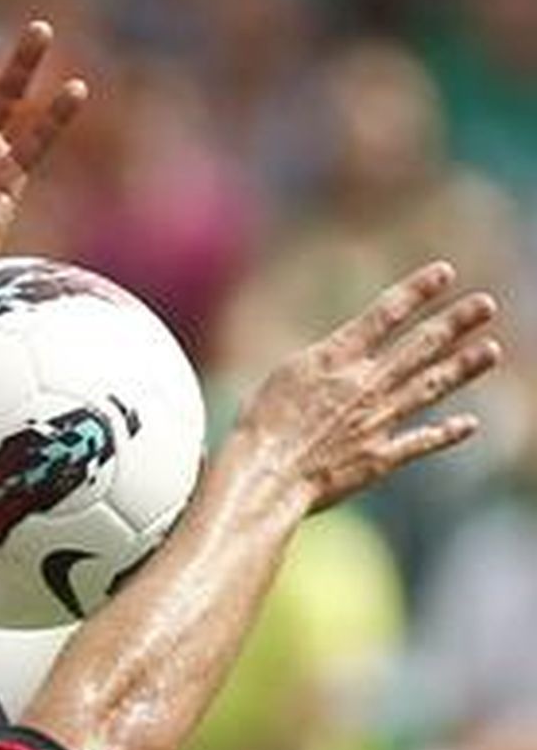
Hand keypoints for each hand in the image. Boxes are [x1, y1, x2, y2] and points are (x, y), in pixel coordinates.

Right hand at [234, 261, 497, 513]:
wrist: (264, 477)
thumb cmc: (259, 429)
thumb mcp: (284, 377)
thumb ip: (324, 361)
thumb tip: (348, 350)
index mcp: (335, 359)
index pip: (385, 314)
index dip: (418, 291)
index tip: (445, 273)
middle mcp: (363, 384)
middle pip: (419, 345)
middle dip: (455, 322)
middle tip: (485, 304)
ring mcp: (376, 421)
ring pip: (430, 387)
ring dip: (463, 367)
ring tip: (491, 351)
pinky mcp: (379, 458)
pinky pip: (421, 442)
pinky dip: (447, 433)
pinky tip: (470, 425)